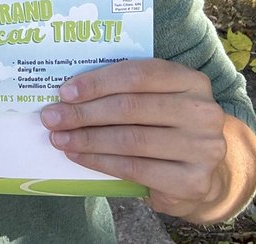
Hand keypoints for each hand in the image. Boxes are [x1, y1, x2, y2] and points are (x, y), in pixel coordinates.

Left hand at [40, 58, 255, 222]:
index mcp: (190, 81)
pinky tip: (78, 156)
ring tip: (59, 138)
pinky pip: (135, 169)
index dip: (97, 82)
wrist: (201, 171)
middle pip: (130, 108)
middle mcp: (203, 112)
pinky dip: (100, 162)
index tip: (64, 92)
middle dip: (84, 113)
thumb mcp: (153, 99)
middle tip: (51, 117)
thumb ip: (122, 90)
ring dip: (87, 139)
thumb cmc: (164, 125)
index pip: (137, 75)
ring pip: (130, 140)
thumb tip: (68, 93)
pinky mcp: (194, 181)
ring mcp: (203, 148)